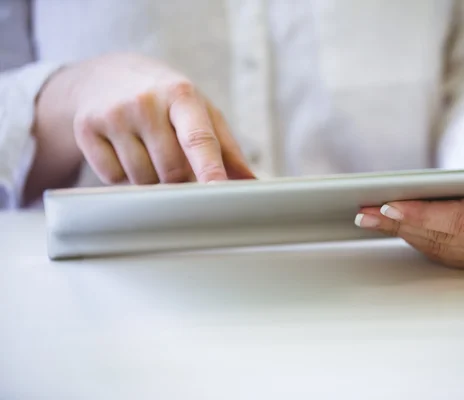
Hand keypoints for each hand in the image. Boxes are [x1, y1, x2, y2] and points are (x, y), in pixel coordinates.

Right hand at [28, 53, 252, 198]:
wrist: (107, 76)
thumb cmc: (167, 101)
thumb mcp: (201, 113)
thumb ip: (228, 150)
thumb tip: (253, 185)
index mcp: (182, 95)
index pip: (198, 138)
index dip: (208, 168)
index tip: (218, 189)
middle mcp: (146, 102)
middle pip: (170, 171)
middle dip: (179, 179)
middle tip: (177, 163)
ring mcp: (113, 114)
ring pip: (141, 179)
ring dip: (152, 180)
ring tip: (150, 152)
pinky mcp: (86, 129)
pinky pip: (113, 178)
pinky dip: (124, 176)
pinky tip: (125, 151)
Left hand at [354, 130, 463, 269]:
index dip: (425, 215)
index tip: (389, 205)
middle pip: (447, 236)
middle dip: (402, 223)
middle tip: (365, 211)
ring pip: (441, 248)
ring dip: (401, 232)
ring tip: (368, 217)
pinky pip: (442, 252)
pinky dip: (414, 237)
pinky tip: (389, 224)